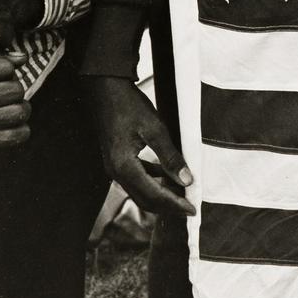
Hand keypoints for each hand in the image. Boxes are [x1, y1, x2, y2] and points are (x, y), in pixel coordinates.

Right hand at [0, 52, 30, 148]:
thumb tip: (22, 58)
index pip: (6, 67)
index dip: (4, 71)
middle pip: (16, 89)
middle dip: (13, 90)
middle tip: (2, 95)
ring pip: (20, 111)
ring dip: (20, 109)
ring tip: (8, 110)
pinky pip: (15, 136)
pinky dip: (20, 131)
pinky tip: (12, 127)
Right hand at [87, 76, 194, 217]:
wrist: (106, 89)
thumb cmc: (129, 105)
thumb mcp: (154, 128)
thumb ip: (170, 156)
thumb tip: (186, 179)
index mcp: (124, 167)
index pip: (154, 195)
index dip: (174, 204)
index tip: (192, 209)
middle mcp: (116, 172)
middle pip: (145, 199)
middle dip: (168, 206)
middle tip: (189, 207)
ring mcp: (114, 168)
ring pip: (140, 191)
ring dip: (161, 195)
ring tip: (182, 193)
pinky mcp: (117, 160)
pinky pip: (136, 179)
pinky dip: (153, 181)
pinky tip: (166, 175)